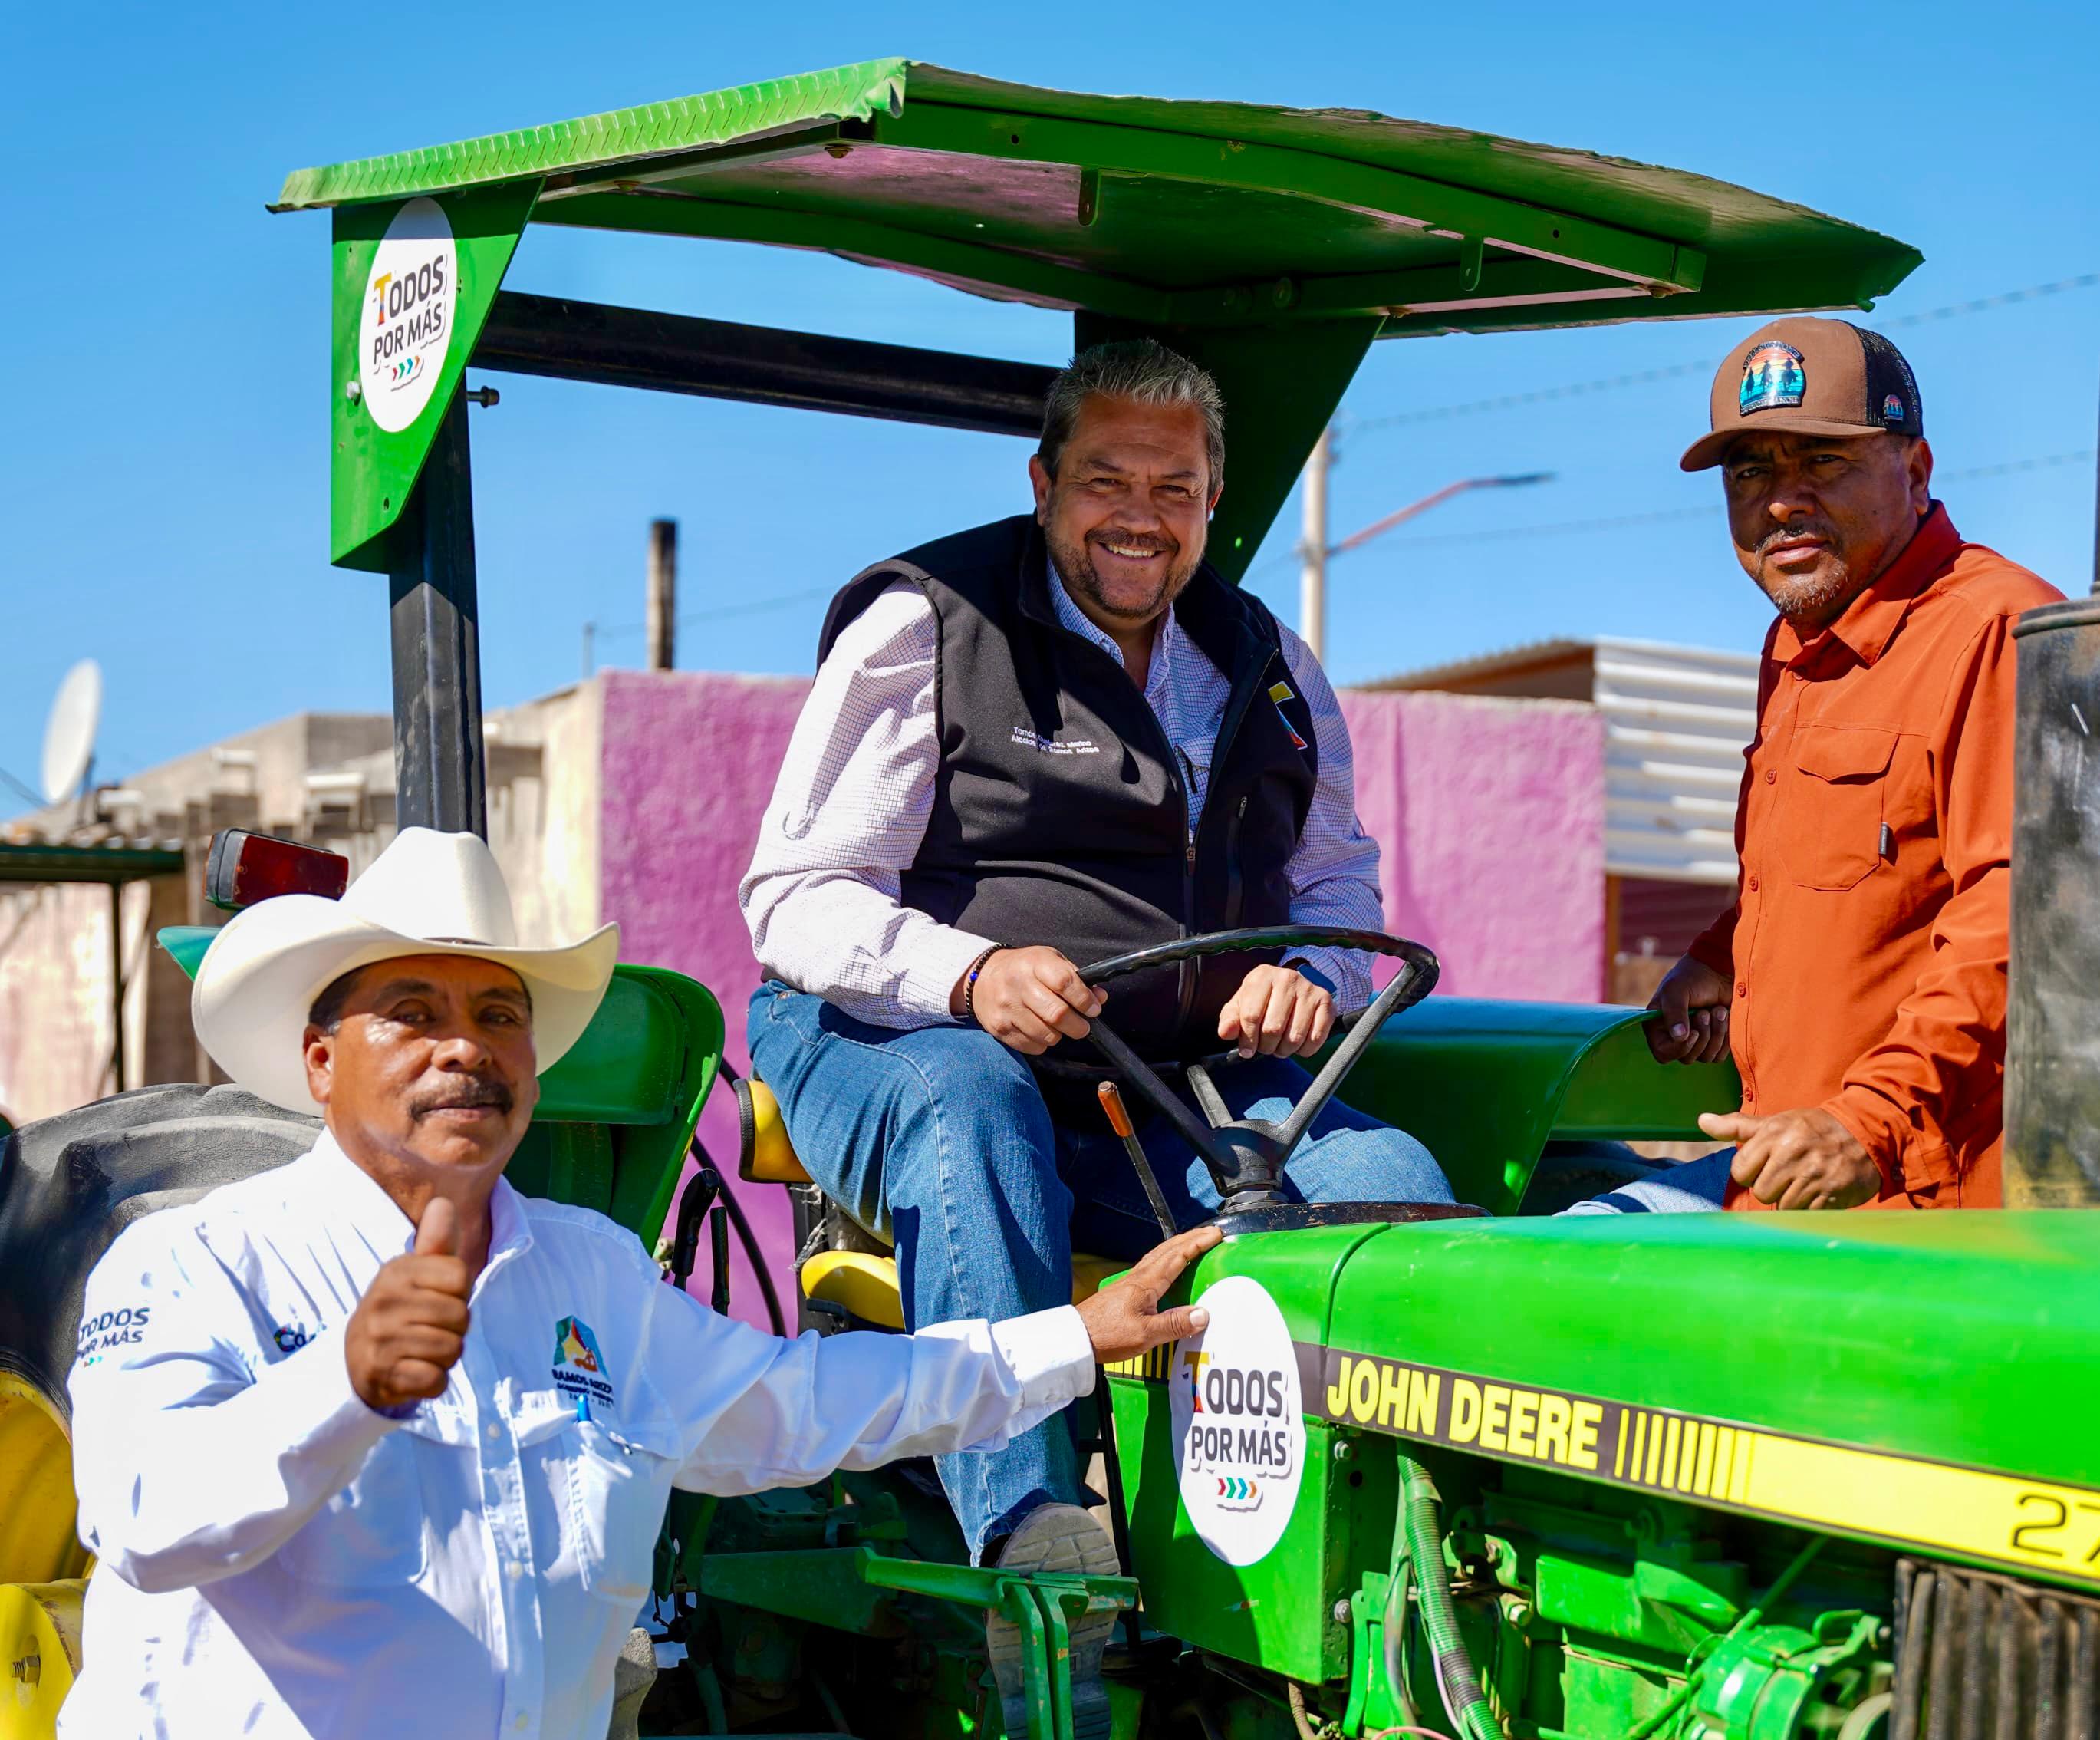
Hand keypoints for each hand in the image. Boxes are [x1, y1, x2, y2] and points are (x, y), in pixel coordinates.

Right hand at [345, 1197, 471, 1410]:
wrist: (356, 1360)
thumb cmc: (401, 1310)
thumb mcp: (416, 1273)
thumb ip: (435, 1241)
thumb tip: (443, 1201)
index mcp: (397, 1271)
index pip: (460, 1276)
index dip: (458, 1293)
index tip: (437, 1298)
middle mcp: (384, 1301)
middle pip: (461, 1316)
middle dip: (455, 1328)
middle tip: (430, 1329)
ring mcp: (380, 1339)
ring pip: (452, 1349)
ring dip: (446, 1356)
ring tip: (422, 1351)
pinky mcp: (382, 1375)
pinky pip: (435, 1380)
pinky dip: (434, 1381)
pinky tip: (416, 1372)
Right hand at [955, 946, 1104, 1054]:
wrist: (983, 978)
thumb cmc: (1024, 969)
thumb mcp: (1050, 961)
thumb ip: (1076, 979)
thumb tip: (1099, 998)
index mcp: (1035, 963)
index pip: (1064, 983)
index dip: (1084, 999)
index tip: (1093, 1009)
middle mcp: (1018, 985)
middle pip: (1057, 1014)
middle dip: (1078, 1026)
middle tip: (1083, 1026)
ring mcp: (1007, 1008)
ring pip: (1047, 1035)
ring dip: (1060, 1035)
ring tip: (1058, 1026)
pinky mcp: (1000, 1028)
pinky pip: (1032, 1046)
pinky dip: (1042, 1043)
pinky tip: (1039, 1030)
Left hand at [1075, 1226, 1223, 1363]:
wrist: (1076, 1337)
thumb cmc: (1108, 1335)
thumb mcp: (1145, 1334)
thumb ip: (1175, 1324)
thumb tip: (1203, 1314)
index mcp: (1147, 1282)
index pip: (1177, 1255)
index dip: (1198, 1243)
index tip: (1215, 1234)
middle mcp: (1139, 1277)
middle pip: (1168, 1249)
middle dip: (1190, 1238)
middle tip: (1209, 1234)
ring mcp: (1130, 1281)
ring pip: (1158, 1255)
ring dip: (1178, 1246)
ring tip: (1193, 1245)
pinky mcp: (1125, 1290)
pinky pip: (1151, 1266)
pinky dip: (1166, 1259)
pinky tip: (1168, 1269)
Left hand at [1217, 965, 1334, 1059]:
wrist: (1290, 987)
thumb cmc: (1261, 1000)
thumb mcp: (1241, 1006)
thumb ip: (1229, 1020)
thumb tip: (1226, 1032)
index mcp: (1262, 976)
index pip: (1251, 1016)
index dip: (1248, 1039)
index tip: (1247, 1050)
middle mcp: (1287, 978)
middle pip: (1273, 1028)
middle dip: (1266, 1046)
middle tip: (1266, 1046)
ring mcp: (1309, 988)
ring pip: (1295, 1036)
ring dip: (1285, 1050)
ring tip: (1280, 1045)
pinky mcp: (1326, 1001)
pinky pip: (1316, 1038)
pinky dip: (1305, 1049)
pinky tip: (1298, 1044)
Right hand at [1646, 955, 1733, 1063]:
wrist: (1719, 970)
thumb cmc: (1692, 978)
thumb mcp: (1676, 991)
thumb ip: (1675, 1013)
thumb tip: (1679, 1037)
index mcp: (1658, 1027)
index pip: (1663, 1054)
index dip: (1679, 1048)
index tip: (1693, 1031)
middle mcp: (1675, 1038)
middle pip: (1687, 1058)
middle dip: (1702, 1035)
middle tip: (1705, 1012)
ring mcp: (1696, 1041)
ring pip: (1706, 1057)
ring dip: (1716, 1033)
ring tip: (1717, 1009)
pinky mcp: (1715, 1042)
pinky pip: (1720, 1055)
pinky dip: (1726, 1037)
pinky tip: (1724, 1016)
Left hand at [1701, 1107, 1882, 1209]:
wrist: (1865, 1133)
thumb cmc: (1812, 1129)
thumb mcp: (1776, 1122)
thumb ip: (1737, 1125)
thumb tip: (1702, 1121)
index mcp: (1774, 1134)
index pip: (1740, 1170)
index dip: (1750, 1172)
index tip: (1765, 1165)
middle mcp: (1792, 1154)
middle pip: (1760, 1191)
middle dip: (1770, 1187)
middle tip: (1787, 1175)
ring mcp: (1813, 1176)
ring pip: (1782, 1205)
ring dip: (1790, 1199)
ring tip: (1803, 1183)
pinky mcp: (1832, 1195)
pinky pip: (1805, 1214)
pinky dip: (1808, 1208)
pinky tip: (1817, 1192)